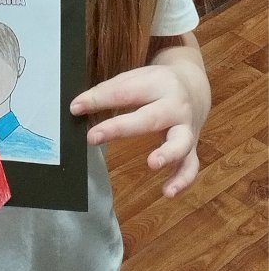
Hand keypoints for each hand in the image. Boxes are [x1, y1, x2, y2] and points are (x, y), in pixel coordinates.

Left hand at [70, 61, 208, 198]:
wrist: (194, 87)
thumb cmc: (155, 85)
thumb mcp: (136, 78)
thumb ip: (109, 91)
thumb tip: (77, 107)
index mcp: (157, 84)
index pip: (124, 91)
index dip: (98, 100)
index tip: (75, 108)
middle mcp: (175, 106)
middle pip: (150, 117)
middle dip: (120, 128)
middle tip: (92, 137)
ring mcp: (187, 128)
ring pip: (180, 142)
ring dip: (168, 154)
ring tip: (152, 164)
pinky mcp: (192, 148)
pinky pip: (190, 166)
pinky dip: (182, 180)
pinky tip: (167, 192)